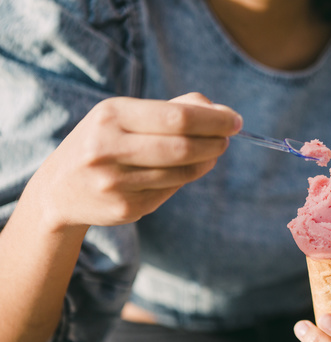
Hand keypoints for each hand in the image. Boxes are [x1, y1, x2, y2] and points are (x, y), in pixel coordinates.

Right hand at [28, 92, 241, 229]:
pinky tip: (184, 171)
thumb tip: (221, 112)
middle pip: (183, 147)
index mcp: (111, 116)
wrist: (60, 188)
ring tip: (211, 153)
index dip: (213, 120)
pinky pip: (171, 191)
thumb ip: (174, 109)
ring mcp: (115, 182)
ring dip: (206, 162)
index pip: (177, 117)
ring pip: (181, 172)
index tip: (235, 120)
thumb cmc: (105, 142)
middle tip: (227, 140)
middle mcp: (109, 148)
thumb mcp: (126, 115)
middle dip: (215, 142)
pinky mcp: (125, 208)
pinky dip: (186, 179)